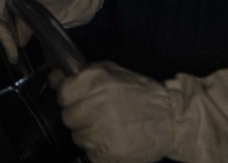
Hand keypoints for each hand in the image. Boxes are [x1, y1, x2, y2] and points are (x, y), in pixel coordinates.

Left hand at [54, 61, 175, 162]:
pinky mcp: (107, 155)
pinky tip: (114, 140)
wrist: (172, 119)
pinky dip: (99, 150)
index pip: (63, 93)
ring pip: (77, 137)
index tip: (77, 98)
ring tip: (110, 127)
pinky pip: (89, 154)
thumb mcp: (114, 73)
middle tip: (98, 114)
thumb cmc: (141, 95)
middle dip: (80, 115)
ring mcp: (101, 133)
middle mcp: (97, 106)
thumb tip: (56, 78)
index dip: (69, 96)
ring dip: (89, 134)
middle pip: (68, 116)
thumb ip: (84, 75)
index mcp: (97, 82)